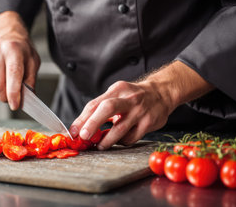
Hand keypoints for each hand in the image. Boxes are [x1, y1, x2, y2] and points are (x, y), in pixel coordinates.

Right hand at [0, 11, 39, 109]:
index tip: (15, 105)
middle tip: (14, 97)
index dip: (14, 94)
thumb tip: (26, 99)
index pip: (12, 75)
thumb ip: (30, 80)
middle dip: (6, 98)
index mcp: (12, 49)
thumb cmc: (21, 52)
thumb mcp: (33, 62)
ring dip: (1, 94)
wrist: (6, 39)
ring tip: (8, 84)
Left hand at [69, 61, 213, 149]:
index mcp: (117, 89)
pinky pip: (132, 137)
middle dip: (93, 123)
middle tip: (84, 136)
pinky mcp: (149, 123)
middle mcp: (128, 98)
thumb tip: (79, 127)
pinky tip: (119, 140)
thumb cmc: (132, 96)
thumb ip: (99, 108)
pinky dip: (122, 142)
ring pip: (120, 129)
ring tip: (100, 145)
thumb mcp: (116, 95)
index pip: (95, 103)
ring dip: (107, 140)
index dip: (82, 119)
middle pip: (108, 108)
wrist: (161, 93)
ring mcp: (140, 110)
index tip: (74, 131)